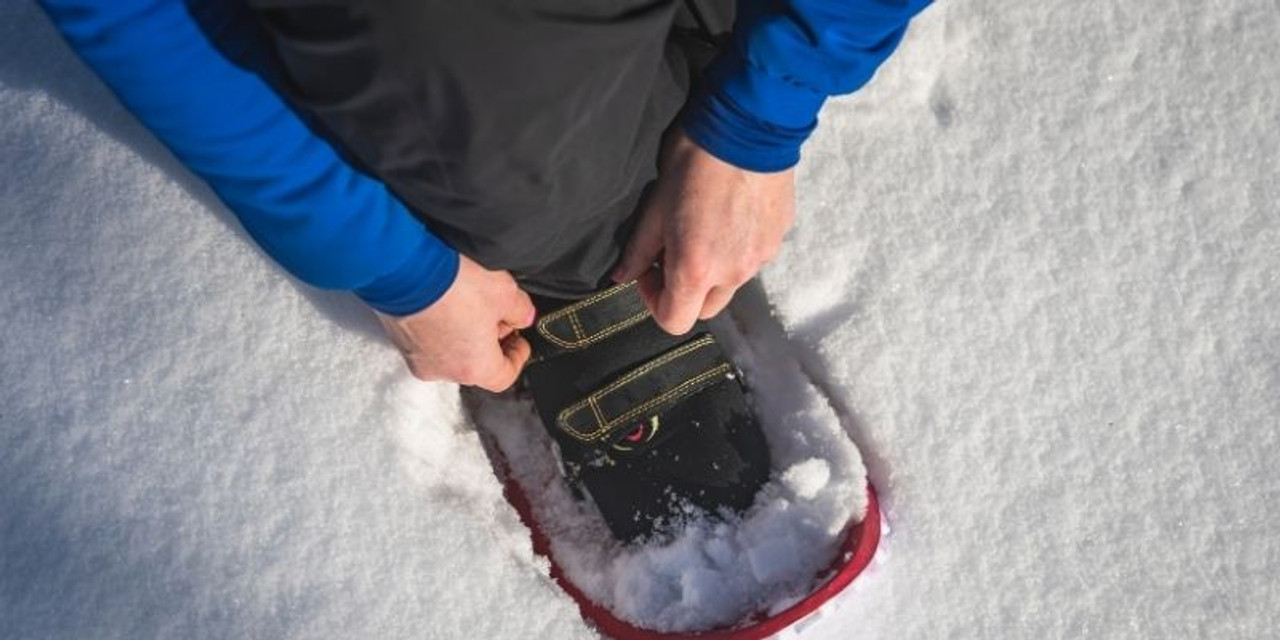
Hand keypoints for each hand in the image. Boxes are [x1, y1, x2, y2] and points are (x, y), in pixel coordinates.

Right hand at [376, 255, 535, 390]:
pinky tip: (445, 300)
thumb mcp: (504, 292)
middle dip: (490, 340)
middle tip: (496, 314)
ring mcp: (417, 357)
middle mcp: (443, 370)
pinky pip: (426, 339)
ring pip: (450, 351)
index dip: (517, 358)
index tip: (520, 340)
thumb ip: (521, 310)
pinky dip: (439, 325)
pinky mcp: (398, 340)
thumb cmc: (452, 284)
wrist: (402, 267)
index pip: (504, 377)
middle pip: (475, 363)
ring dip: (463, 332)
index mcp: (474, 368)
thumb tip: (523, 316)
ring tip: (469, 302)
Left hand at [612, 129, 794, 333]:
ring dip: (713, 269)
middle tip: (672, 251)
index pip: (674, 321)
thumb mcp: (654, 206)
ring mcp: (760, 257)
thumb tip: (622, 276)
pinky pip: (753, 257)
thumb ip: (638, 250)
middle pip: (704, 308)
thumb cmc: (695, 160)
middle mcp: (733, 272)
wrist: (748, 124)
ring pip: (731, 283)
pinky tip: (729, 213)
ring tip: (703, 226)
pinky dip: (737, 248)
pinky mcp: (778, 237)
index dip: (653, 302)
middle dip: (684, 290)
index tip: (648, 272)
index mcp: (696, 269)